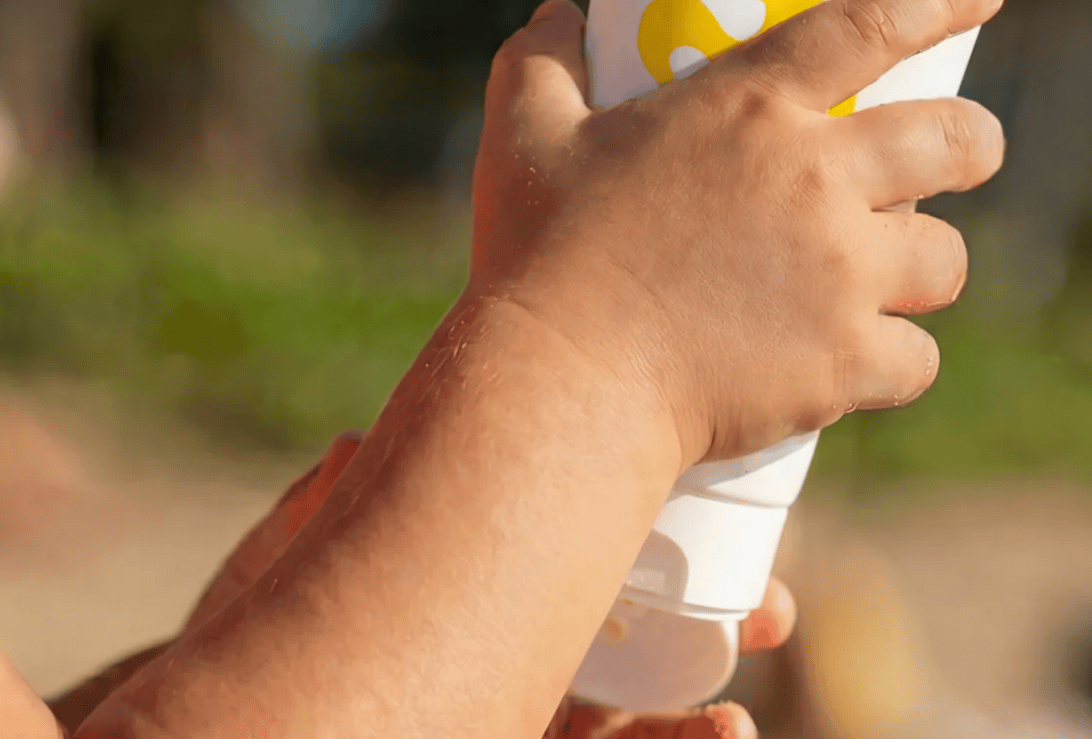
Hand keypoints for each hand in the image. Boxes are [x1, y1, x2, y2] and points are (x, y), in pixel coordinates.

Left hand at [50, 434, 794, 738]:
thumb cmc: (256, 674)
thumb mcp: (278, 598)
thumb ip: (311, 526)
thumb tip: (348, 444)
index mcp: (474, 602)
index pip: (576, 562)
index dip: (649, 543)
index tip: (707, 513)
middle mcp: (510, 666)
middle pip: (630, 636)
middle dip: (707, 618)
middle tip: (772, 605)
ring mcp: (522, 718)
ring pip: (638, 713)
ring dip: (705, 695)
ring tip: (746, 677)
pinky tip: (727, 734)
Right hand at [470, 0, 1005, 465]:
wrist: (563, 381)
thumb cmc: (541, 251)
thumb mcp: (522, 134)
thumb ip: (541, 59)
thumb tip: (557, 10)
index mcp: (747, 110)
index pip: (867, 25)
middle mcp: (815, 178)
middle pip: (955, 141)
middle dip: (975, 142)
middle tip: (964, 152)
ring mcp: (840, 274)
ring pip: (945, 259)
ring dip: (923, 263)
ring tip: (885, 275)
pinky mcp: (844, 362)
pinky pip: (917, 359)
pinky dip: (895, 360)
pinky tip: (858, 363)